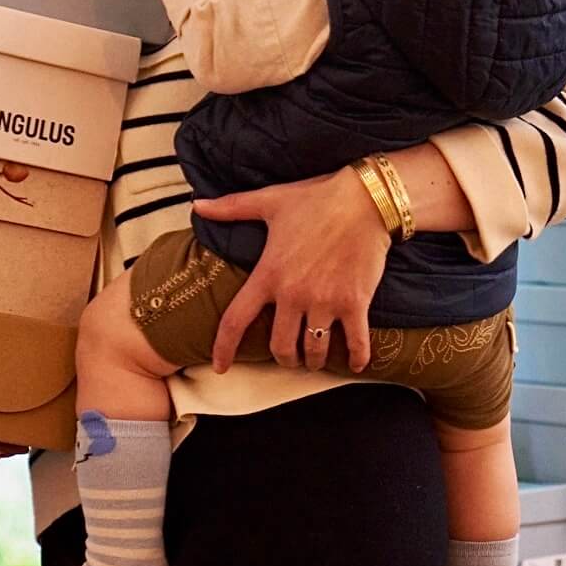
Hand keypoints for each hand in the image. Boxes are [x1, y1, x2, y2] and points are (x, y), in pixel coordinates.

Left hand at [193, 167, 389, 373]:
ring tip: (317, 358)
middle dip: (284, 357)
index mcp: (268, 273)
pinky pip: (356, 343)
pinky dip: (357, 359)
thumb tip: (198, 205)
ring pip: (314, 351)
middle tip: (289, 355)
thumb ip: (231, 208)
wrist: (367, 198)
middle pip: (280, 347)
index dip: (224, 348)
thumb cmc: (317, 198)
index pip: (235, 320)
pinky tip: (357, 364)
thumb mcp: (270, 201)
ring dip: (314, 361)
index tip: (219, 367)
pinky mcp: (355, 303)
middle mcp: (293, 294)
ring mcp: (325, 301)